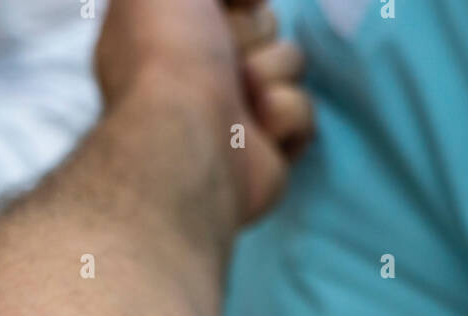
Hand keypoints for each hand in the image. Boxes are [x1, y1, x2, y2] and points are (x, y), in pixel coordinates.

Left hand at [95, 0, 312, 225]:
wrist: (186, 139)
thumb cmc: (165, 54)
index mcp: (170, 30)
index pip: (229, 2)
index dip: (236, 0)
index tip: (232, 5)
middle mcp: (199, 70)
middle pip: (262, 22)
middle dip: (251, 31)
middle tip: (225, 56)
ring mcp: (234, 111)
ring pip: (288, 62)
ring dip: (269, 73)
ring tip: (239, 98)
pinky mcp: (266, 149)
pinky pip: (302, 110)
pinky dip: (285, 116)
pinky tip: (256, 131)